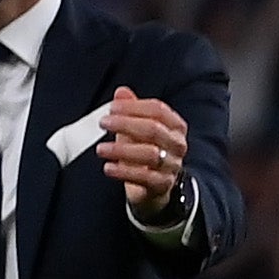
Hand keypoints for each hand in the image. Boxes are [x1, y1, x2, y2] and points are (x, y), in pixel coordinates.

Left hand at [92, 87, 190, 216]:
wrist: (155, 186)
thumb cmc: (145, 152)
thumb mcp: (137, 130)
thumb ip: (131, 110)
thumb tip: (121, 92)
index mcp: (175, 126)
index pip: (158, 110)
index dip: (133, 107)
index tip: (111, 108)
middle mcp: (177, 144)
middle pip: (154, 129)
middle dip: (125, 124)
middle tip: (103, 123)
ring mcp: (172, 165)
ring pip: (150, 154)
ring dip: (121, 149)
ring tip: (101, 148)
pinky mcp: (162, 184)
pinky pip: (145, 177)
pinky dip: (124, 171)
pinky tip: (108, 168)